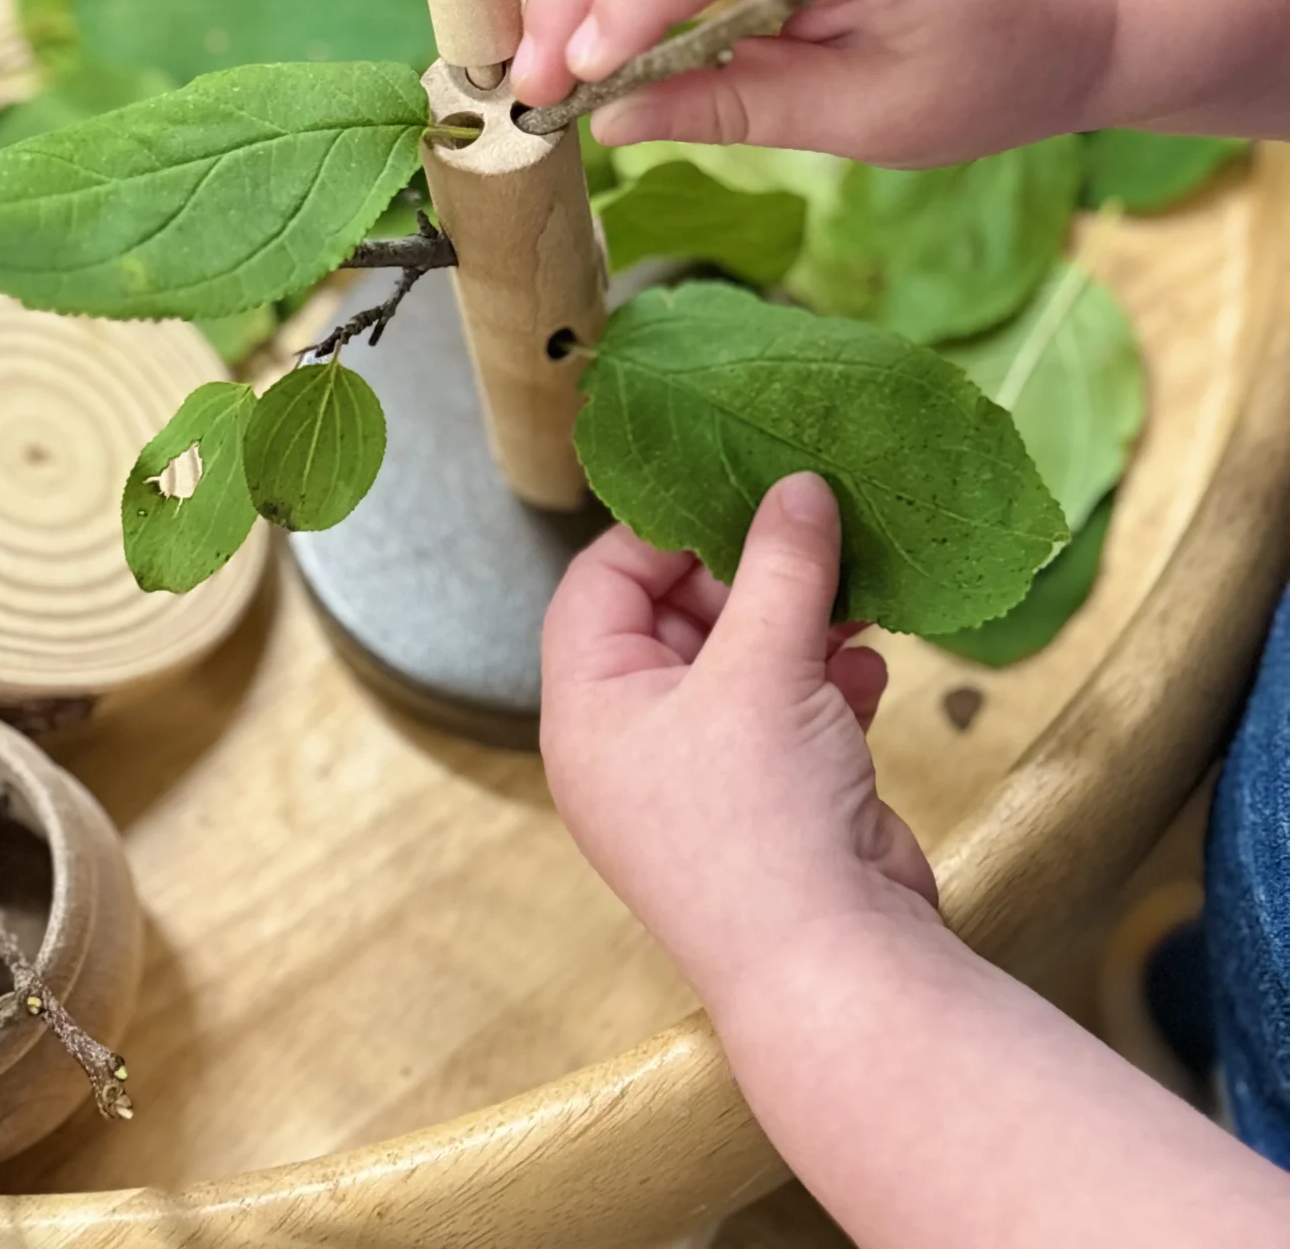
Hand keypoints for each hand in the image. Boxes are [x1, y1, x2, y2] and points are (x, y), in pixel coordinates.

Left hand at [540, 473, 936, 1015]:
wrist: (838, 971)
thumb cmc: (760, 821)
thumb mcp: (761, 667)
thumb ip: (779, 565)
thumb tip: (796, 486)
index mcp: (590, 709)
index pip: (599, 584)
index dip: (662, 529)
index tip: (734, 488)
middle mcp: (635, 740)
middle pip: (678, 614)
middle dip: (749, 571)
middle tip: (811, 525)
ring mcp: (707, 772)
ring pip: (746, 659)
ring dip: (801, 620)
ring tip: (855, 587)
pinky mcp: (774, 794)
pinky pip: (792, 708)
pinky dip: (828, 678)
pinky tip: (867, 665)